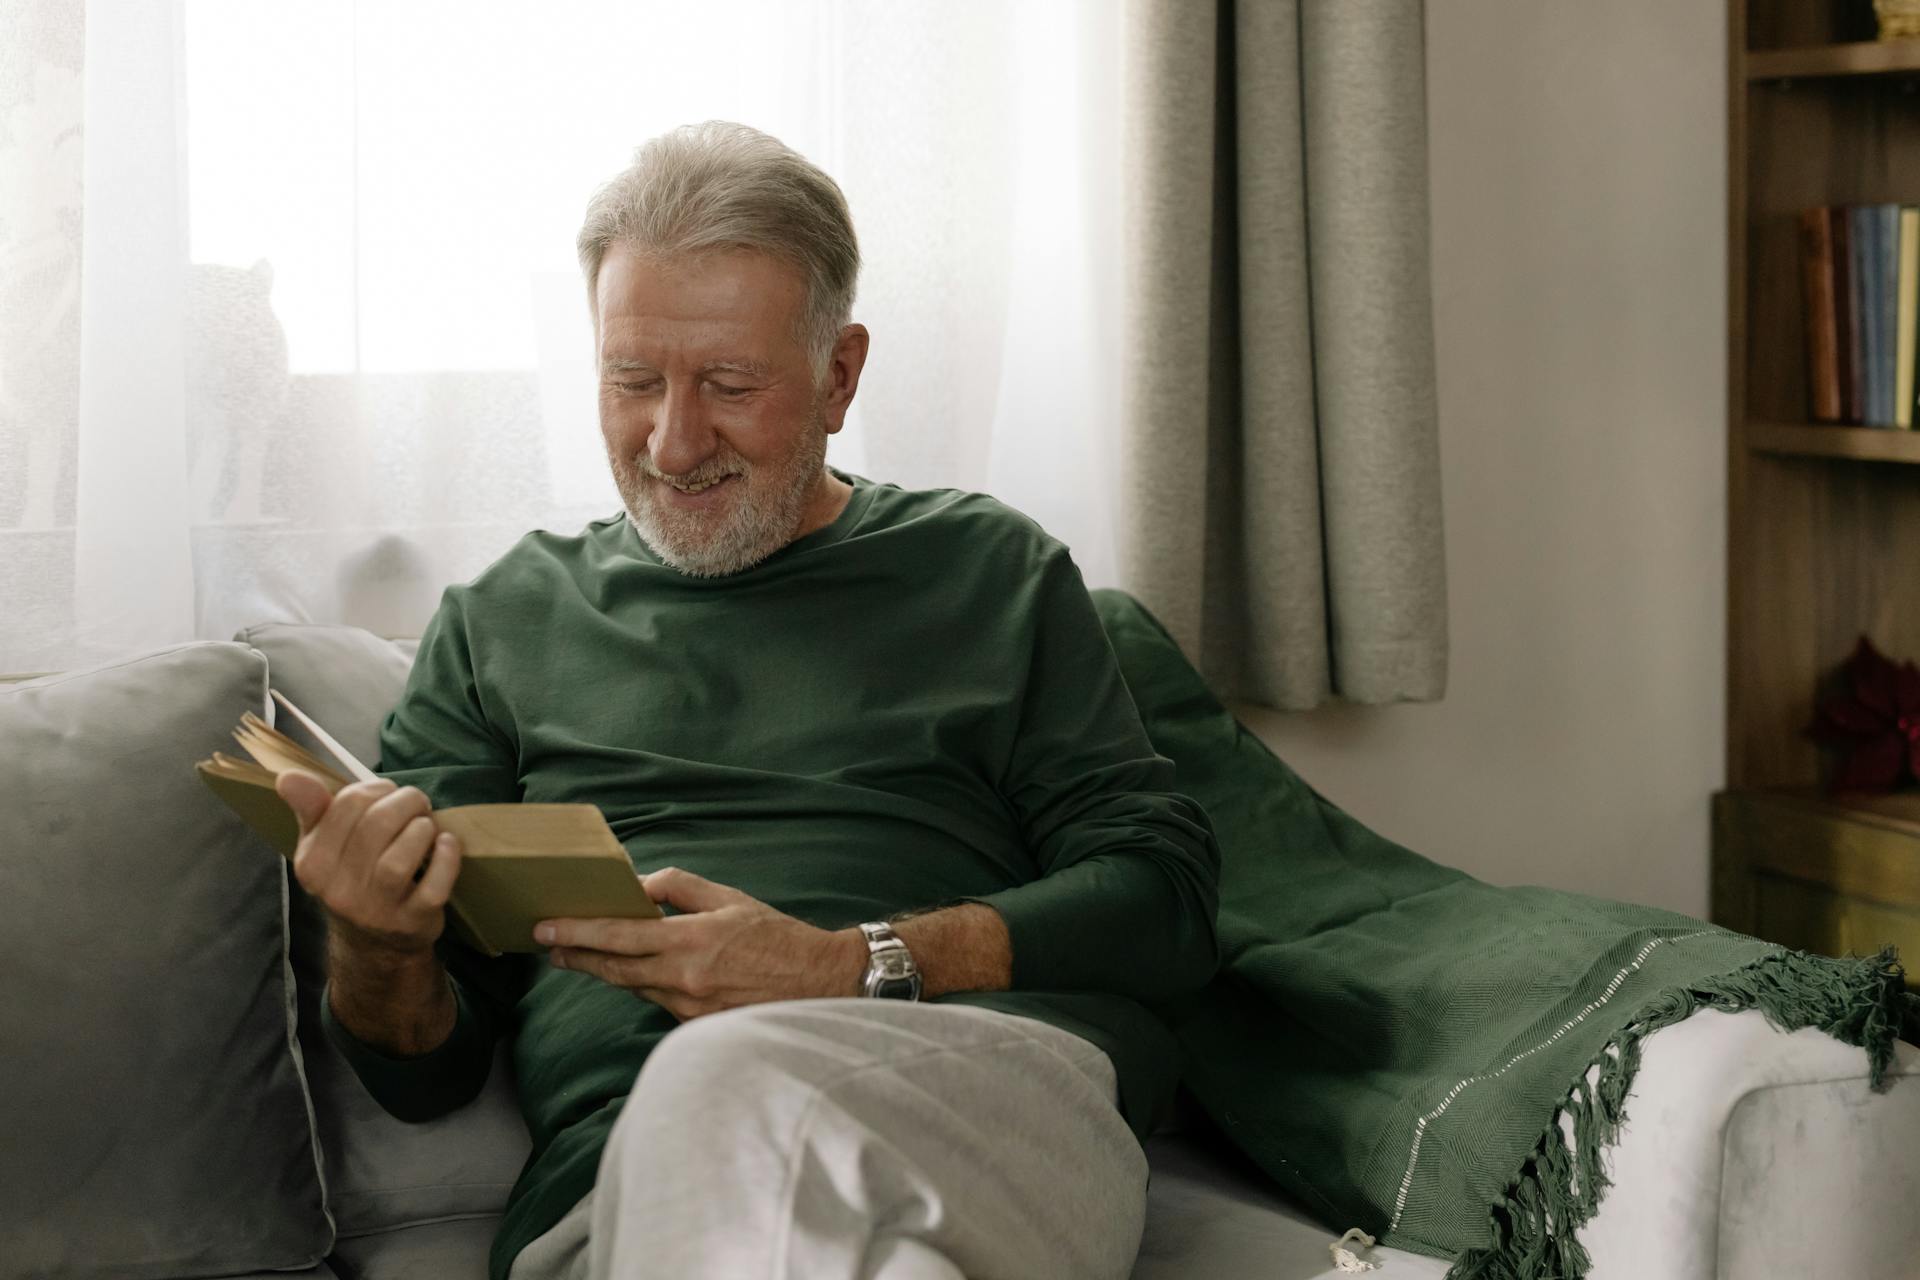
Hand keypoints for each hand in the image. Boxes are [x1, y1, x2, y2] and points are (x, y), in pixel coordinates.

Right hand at [278, 770, 462, 957]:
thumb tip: (288, 776)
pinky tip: (446, 844)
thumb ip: (310, 809)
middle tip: (416, 805)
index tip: (388, 794)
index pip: (346, 805)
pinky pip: (435, 885)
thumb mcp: (322, 846)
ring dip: (423, 829)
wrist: (372, 945)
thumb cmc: (350, 879)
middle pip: (377, 824)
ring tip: (426, 827)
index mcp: (313, 864)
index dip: (376, 789)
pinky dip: (446, 858)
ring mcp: (376, 909)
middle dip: (406, 802)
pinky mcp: (412, 921)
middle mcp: (339, 890)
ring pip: (401, 856)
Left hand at [536, 866, 863, 1020]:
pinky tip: (634, 972)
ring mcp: (688, 1007)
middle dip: (577, 956)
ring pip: (633, 986)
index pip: (619, 937)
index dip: (578, 934)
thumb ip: (679, 888)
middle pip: (614, 969)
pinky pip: (658, 1001)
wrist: (818, 982)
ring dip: (606, 970)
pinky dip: (643, 983)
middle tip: (548, 946)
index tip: (547, 929)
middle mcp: (684, 978)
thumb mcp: (728, 897)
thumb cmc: (776, 936)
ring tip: (580, 955)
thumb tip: (638, 888)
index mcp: (690, 940)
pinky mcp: (696, 1025)